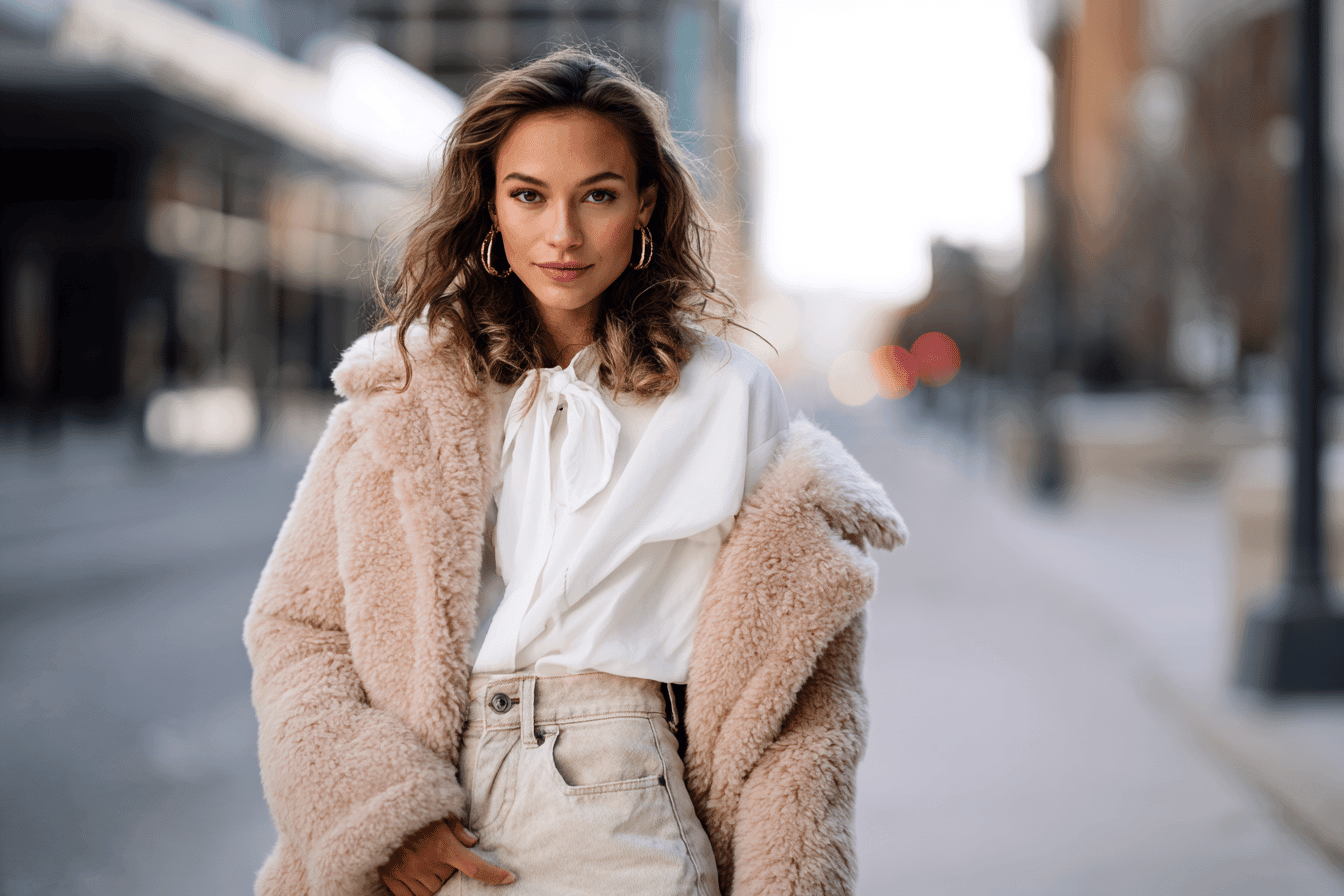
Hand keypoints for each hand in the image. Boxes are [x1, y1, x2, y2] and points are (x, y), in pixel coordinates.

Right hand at [379, 816, 515, 894]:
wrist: (375, 813)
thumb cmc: (410, 808)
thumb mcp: (439, 810)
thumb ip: (456, 827)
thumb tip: (472, 842)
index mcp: (443, 846)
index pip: (474, 867)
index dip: (494, 875)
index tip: (509, 878)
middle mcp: (427, 864)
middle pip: (448, 879)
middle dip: (446, 869)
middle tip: (437, 851)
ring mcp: (408, 874)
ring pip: (431, 891)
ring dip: (432, 881)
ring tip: (424, 861)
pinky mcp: (391, 880)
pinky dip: (415, 892)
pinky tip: (415, 878)